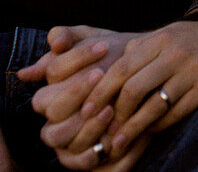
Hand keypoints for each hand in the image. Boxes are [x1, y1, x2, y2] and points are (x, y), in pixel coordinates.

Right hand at [18, 27, 136, 167]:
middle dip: (76, 91)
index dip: (76, 59)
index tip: (103, 46)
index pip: (52, 73)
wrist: (145, 89)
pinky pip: (85, 163)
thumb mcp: (98, 43)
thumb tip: (56, 41)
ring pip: (65, 139)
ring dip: (87, 124)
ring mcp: (67, 143)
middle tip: (103, 74)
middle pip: (52, 108)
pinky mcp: (82, 162)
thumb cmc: (117, 63)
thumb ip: (75, 37)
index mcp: (52, 90)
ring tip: (111, 108)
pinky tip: (120, 136)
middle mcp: (54, 119)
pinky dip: (101, 152)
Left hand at [80, 16, 197, 161]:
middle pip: (134, 88)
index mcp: (161, 38)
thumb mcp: (168, 33)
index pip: (122, 67)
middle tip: (101, 129)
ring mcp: (194, 72)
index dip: (101, 91)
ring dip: (133, 127)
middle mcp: (176, 54)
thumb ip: (141, 48)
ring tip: (119, 141)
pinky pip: (177, 113)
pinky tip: (148, 132)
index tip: (87, 109)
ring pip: (155, 105)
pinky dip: (159, 125)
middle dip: (114, 112)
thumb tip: (111, 71)